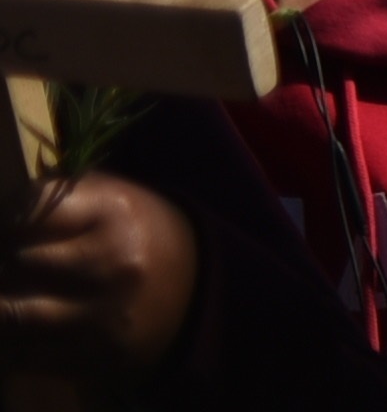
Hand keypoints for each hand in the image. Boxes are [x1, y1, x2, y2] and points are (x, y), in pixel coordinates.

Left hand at [0, 166, 201, 379]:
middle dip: (6, 263)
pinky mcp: (96, 357)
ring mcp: (104, 315)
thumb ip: (55, 198)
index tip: (12, 230)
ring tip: (17, 294)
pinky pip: (23, 354)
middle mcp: (112, 261)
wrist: (199, 292)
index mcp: (115, 211)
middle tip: (14, 264)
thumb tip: (1, 217)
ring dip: (6, 304)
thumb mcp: (110, 198)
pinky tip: (28, 327)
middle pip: (13, 262)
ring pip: (11, 312)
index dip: (8, 221)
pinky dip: (14, 341)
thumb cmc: (140, 235)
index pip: (26, 210)